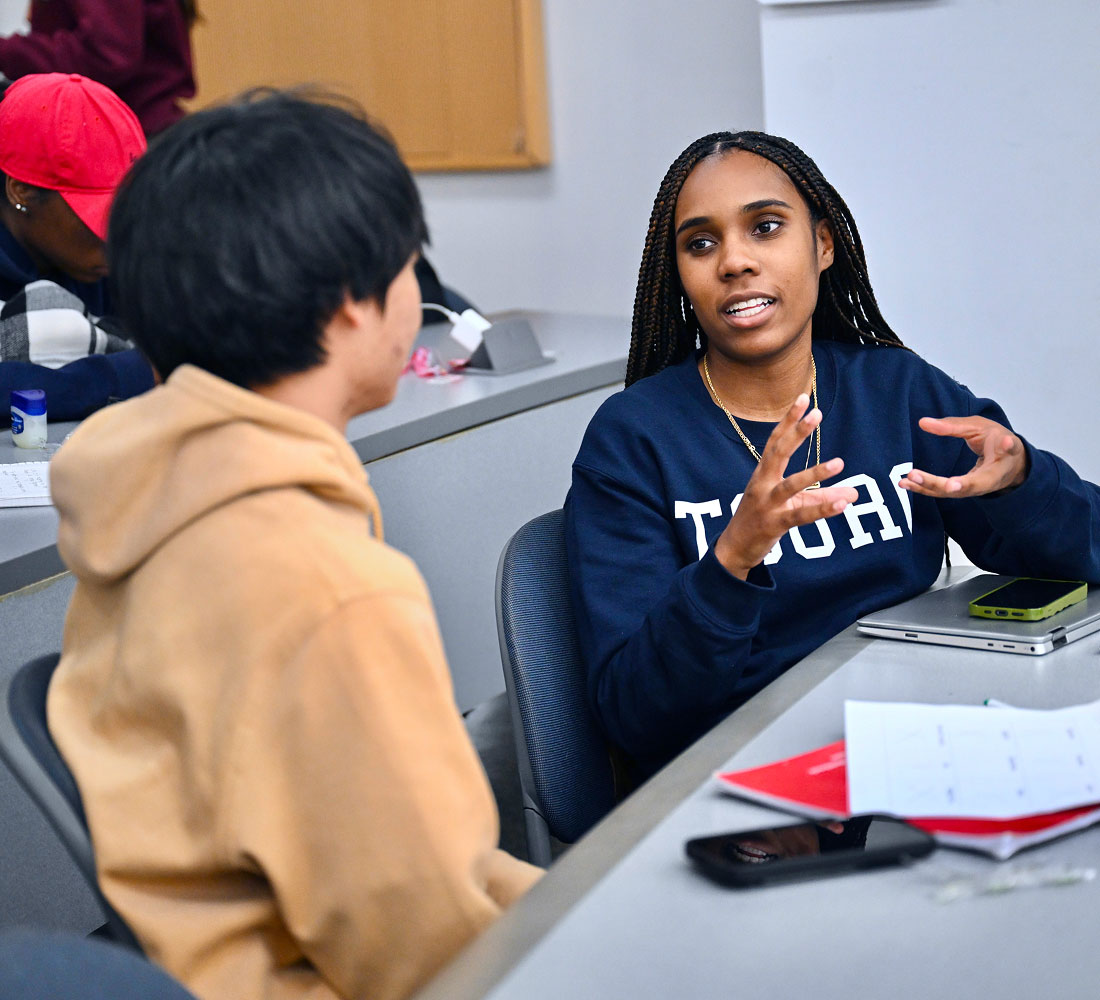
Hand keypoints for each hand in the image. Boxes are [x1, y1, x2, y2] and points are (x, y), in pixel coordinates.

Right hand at [713, 394, 858, 579]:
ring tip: (839, 462)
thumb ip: (821, 497)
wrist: (736, 548)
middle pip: (779, 453)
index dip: (788, 420)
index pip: (775, 441)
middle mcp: (763, 484)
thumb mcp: (791, 504)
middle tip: (816, 414)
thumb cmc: (762, 519)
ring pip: (791, 485)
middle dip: (797, 433)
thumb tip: (853, 493)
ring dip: (815, 473)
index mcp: (763, 473)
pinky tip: (843, 504)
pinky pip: (801, 515)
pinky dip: (822, 509)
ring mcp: (767, 504)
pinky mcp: (775, 524)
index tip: (802, 397)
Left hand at [901, 416, 1026, 498]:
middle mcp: (990, 480)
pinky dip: (923, 488)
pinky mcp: (962, 491)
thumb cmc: (997, 441)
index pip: (993, 469)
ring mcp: (975, 489)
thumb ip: (953, 425)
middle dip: (947, 485)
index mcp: (1002, 462)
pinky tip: (904, 483)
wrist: (1011, 462)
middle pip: (970, 486)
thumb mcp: (980, 427)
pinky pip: (942, 492)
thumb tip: (922, 422)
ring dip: (928, 487)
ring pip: (952, 493)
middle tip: (922, 477)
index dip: (983, 469)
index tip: (965, 474)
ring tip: (907, 480)